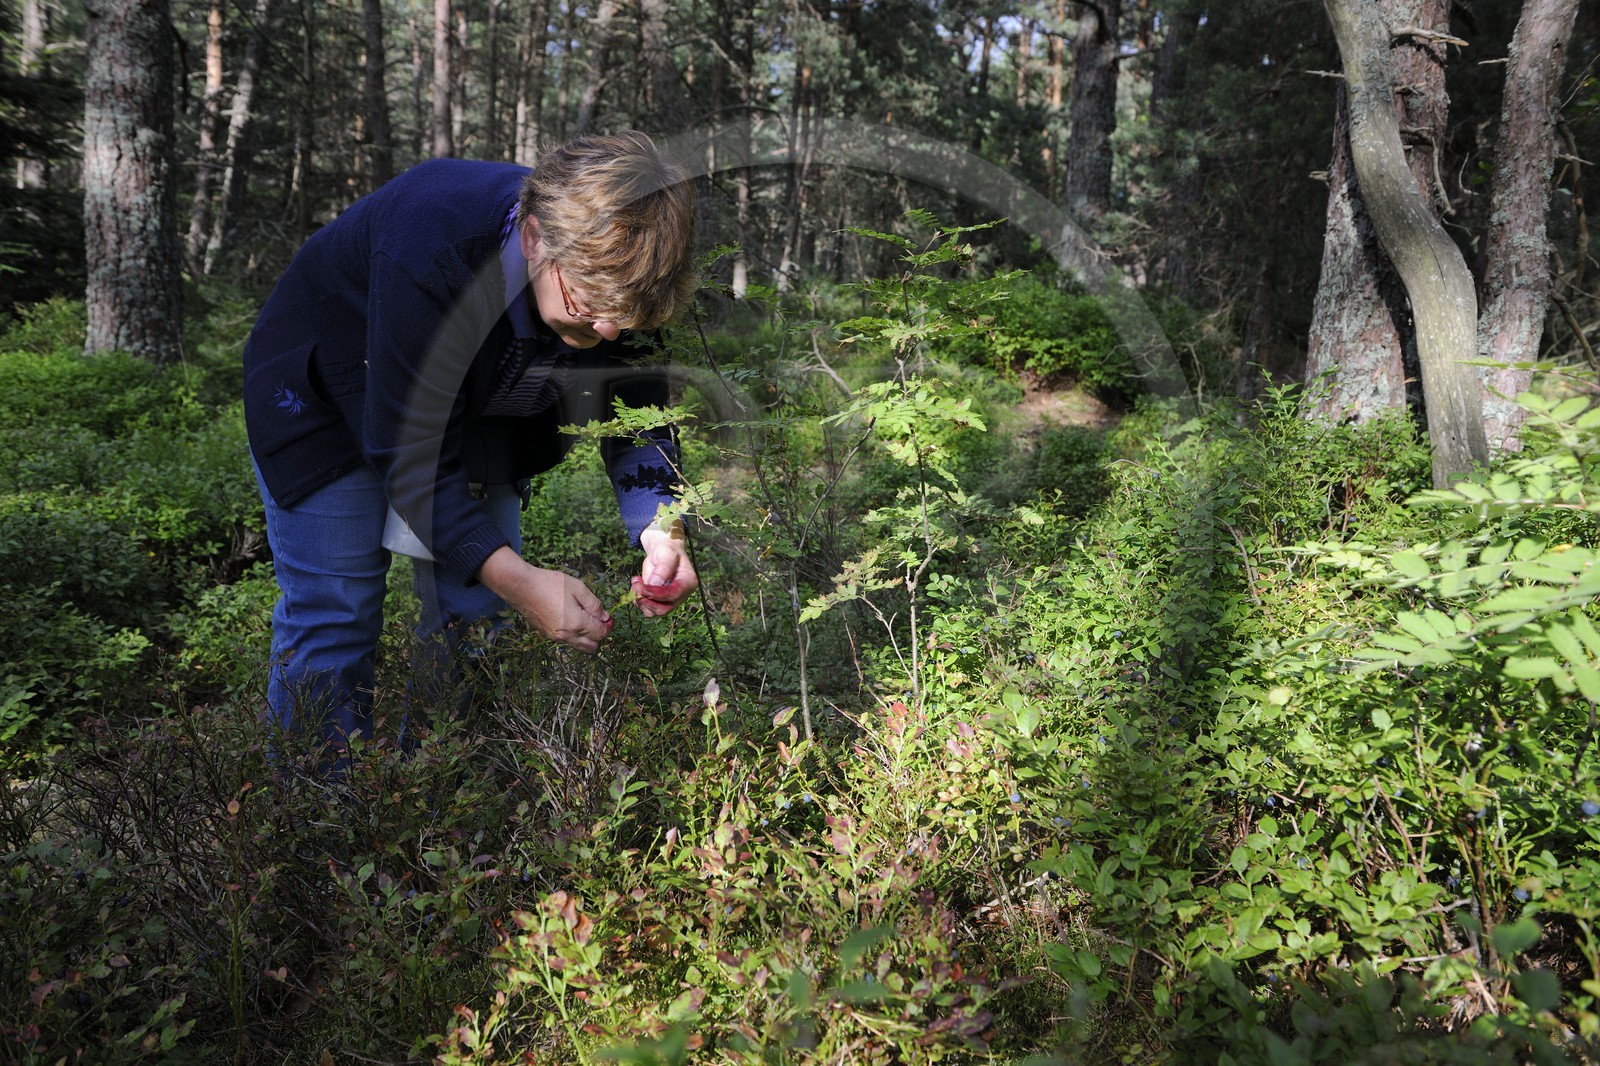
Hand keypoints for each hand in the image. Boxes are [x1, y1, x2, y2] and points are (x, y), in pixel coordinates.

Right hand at [478, 546, 612, 651]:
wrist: (521, 587)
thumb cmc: (549, 584)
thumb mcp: (578, 588)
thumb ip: (594, 604)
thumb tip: (604, 617)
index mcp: (577, 624)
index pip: (600, 633)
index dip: (607, 626)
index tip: (608, 617)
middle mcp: (566, 636)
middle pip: (591, 647)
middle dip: (598, 635)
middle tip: (597, 620)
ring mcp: (555, 637)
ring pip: (578, 646)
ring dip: (586, 637)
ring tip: (583, 618)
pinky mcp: (546, 635)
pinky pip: (566, 641)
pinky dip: (573, 635)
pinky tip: (570, 618)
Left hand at [633, 525, 697, 616]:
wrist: (663, 552)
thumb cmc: (667, 550)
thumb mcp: (666, 554)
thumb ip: (663, 568)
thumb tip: (655, 584)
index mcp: (688, 582)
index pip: (673, 594)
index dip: (656, 594)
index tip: (641, 587)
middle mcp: (681, 595)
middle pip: (664, 608)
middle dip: (647, 601)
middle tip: (635, 586)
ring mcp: (670, 600)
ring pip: (655, 612)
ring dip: (641, 601)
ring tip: (635, 583)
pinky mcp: (660, 602)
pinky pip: (648, 609)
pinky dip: (639, 601)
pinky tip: (636, 586)